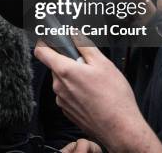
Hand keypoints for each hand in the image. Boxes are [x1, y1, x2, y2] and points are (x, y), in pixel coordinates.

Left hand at [34, 42, 161, 152]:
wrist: (120, 128)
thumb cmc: (114, 98)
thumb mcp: (103, 63)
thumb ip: (85, 45)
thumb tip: (75, 34)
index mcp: (65, 71)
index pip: (41, 52)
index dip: (45, 43)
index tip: (51, 41)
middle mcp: (59, 86)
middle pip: (56, 66)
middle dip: (69, 63)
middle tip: (88, 67)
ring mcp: (62, 101)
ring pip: (63, 82)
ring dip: (74, 79)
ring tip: (94, 84)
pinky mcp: (67, 112)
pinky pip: (68, 95)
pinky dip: (77, 92)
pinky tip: (93, 96)